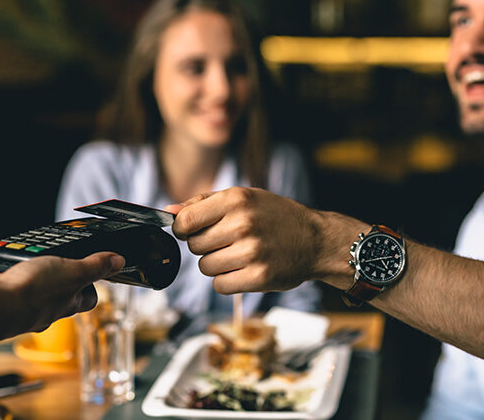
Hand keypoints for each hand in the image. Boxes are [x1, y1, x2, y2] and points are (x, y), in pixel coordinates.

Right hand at [0, 253, 124, 332]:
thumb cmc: (35, 293)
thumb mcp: (73, 270)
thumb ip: (95, 266)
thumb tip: (118, 261)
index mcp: (66, 303)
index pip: (86, 298)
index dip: (89, 285)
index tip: (87, 270)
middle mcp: (44, 311)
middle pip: (52, 294)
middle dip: (46, 276)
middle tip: (41, 259)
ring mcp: (18, 311)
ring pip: (17, 290)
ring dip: (11, 272)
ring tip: (7, 259)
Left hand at [168, 187, 322, 293]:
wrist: (316, 240)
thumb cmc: (275, 216)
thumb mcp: (244, 197)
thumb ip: (204, 203)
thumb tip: (168, 212)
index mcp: (237, 199)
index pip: (185, 221)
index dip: (182, 229)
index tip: (191, 231)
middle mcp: (243, 224)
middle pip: (194, 246)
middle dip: (204, 246)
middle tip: (227, 241)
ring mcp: (252, 252)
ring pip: (205, 267)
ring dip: (216, 264)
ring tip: (238, 255)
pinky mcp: (259, 278)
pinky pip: (220, 285)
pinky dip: (227, 280)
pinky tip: (244, 269)